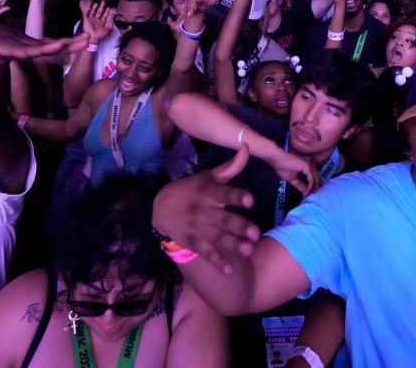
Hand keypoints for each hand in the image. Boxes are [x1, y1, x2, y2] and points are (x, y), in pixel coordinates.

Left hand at [0, 25, 89, 97]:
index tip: (58, 45)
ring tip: (89, 39)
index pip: (28, 49)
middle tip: (85, 38)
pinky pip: (50, 43)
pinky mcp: (34, 43)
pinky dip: (65, 43)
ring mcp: (29, 41)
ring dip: (70, 41)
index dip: (43, 48)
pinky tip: (80, 43)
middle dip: (65, 42)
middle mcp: (22, 41)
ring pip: (51, 42)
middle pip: (45, 43)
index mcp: (8, 46)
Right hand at [81, 0, 114, 42]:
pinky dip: (87, 10)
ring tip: (96, 3)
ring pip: (92, 12)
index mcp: (101, 24)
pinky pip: (85, 14)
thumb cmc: (100, 35)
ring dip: (94, 8)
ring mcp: (91, 20)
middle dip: (101, 8)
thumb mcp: (108, 30)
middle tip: (103, 2)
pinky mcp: (85, 20)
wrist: (93, 37)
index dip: (107, 12)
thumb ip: (111, 24)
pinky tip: (89, 6)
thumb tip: (113, 19)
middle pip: (99, 13)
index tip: (109, 8)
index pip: (104, 16)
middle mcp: (96, 21)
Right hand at [151, 144, 260, 272]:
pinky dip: (217, 261)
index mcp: (211, 193)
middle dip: (239, 226)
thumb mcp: (209, 176)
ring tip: (248, 250)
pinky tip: (228, 270)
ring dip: (233, 245)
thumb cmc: (191, 190)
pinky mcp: (194, 242)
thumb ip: (231, 166)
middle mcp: (206, 211)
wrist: (159, 207)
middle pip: (224, 220)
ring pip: (218, 238)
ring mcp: (199, 228)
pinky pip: (206, 253)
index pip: (226, 194)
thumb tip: (248, 147)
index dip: (238, 197)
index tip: (250, 201)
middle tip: (255, 234)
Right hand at [265, 146, 320, 195]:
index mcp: (307, 165)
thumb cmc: (282, 166)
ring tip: (310, 196)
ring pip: (316, 179)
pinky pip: (311, 179)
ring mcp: (309, 164)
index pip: (314, 177)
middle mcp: (310, 164)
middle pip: (318, 178)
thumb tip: (305, 192)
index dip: (314, 186)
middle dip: (316, 188)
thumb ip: (300, 184)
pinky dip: (310, 187)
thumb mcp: (292, 178)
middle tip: (313, 196)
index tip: (311, 194)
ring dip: (314, 188)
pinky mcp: (307, 166)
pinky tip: (306, 192)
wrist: (276, 158)